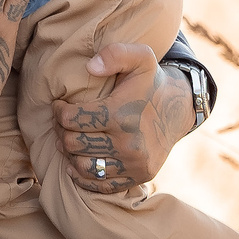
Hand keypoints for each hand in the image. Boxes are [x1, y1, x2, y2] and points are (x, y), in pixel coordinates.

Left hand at [51, 45, 195, 193]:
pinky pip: (101, 185)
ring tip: (69, 140)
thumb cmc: (150, 82)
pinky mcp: (138, 176)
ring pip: (83, 166)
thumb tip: (90, 66)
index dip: (59, 112)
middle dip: (61, 132)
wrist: (179, 109)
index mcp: (122, 114)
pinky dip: (83, 177)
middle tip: (62, 124)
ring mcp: (134, 163)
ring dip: (69, 154)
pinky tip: (77, 162)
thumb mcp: (140, 57)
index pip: (72, 119)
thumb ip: (116, 54)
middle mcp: (129, 143)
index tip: (60, 106)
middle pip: (73, 144)